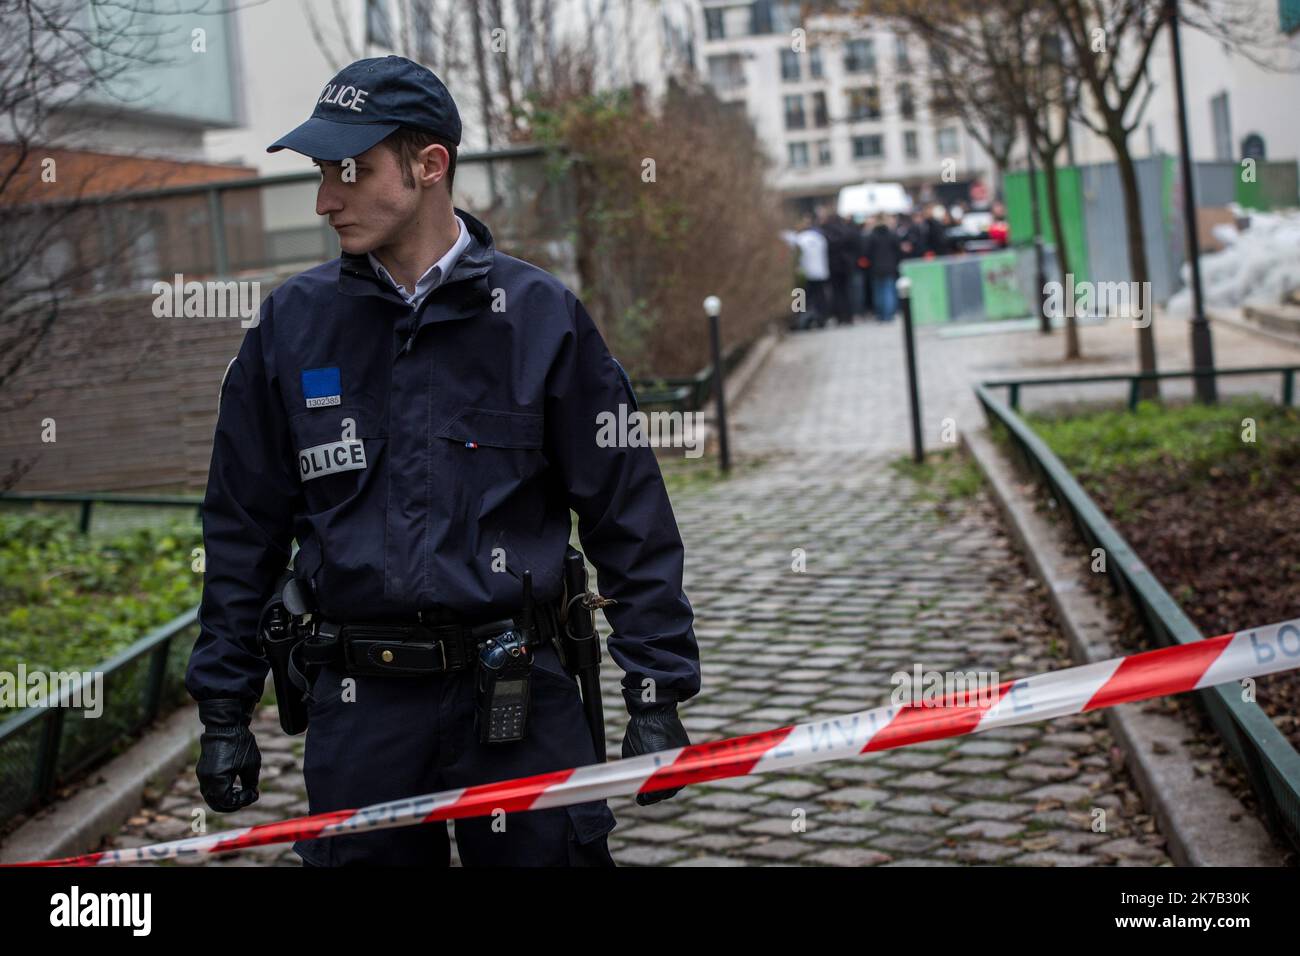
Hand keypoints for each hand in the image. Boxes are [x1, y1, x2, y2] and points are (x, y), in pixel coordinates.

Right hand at [196, 698, 261, 811]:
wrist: (225, 724)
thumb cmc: (239, 744)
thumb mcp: (251, 765)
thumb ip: (250, 784)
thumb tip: (251, 794)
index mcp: (216, 781)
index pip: (227, 802)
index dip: (242, 801)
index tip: (253, 794)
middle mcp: (206, 780)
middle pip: (216, 803)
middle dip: (231, 805)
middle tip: (246, 799)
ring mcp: (202, 774)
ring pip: (211, 796)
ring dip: (224, 798)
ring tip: (240, 793)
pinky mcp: (203, 768)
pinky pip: (209, 786)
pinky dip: (220, 790)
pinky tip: (232, 785)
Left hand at [621, 689, 690, 805]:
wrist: (654, 711)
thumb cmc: (639, 733)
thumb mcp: (632, 756)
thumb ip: (638, 773)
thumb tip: (636, 784)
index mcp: (660, 771)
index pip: (657, 794)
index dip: (647, 799)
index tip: (641, 799)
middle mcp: (675, 768)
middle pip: (669, 790)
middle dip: (658, 793)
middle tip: (648, 794)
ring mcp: (683, 760)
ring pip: (678, 781)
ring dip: (667, 784)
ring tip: (656, 784)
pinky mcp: (687, 751)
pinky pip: (682, 768)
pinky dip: (674, 772)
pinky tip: (664, 771)